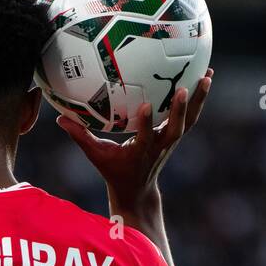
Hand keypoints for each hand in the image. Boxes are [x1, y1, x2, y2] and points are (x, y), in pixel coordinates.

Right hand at [56, 68, 211, 212]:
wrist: (137, 190)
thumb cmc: (114, 171)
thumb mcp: (96, 156)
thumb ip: (80, 136)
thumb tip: (58, 118)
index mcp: (140, 152)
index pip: (143, 138)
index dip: (144, 124)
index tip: (144, 106)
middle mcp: (159, 146)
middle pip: (175, 128)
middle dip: (180, 109)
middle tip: (185, 87)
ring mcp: (170, 141)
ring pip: (189, 120)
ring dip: (199, 99)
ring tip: (207, 74)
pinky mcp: (176, 135)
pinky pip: (191, 115)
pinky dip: (199, 98)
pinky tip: (205, 76)